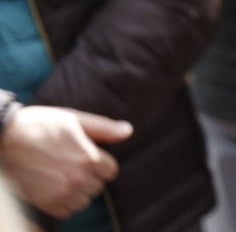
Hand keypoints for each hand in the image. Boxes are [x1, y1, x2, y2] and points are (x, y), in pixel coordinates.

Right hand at [0, 106, 130, 218]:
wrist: (7, 138)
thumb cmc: (42, 125)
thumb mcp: (75, 119)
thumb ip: (104, 128)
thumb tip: (128, 131)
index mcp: (88, 157)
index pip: (111, 171)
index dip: (102, 164)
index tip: (90, 158)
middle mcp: (77, 178)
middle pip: (98, 187)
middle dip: (91, 177)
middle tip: (74, 166)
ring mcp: (61, 193)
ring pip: (84, 201)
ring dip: (79, 191)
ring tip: (65, 177)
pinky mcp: (45, 202)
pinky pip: (66, 211)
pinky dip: (65, 203)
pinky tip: (56, 188)